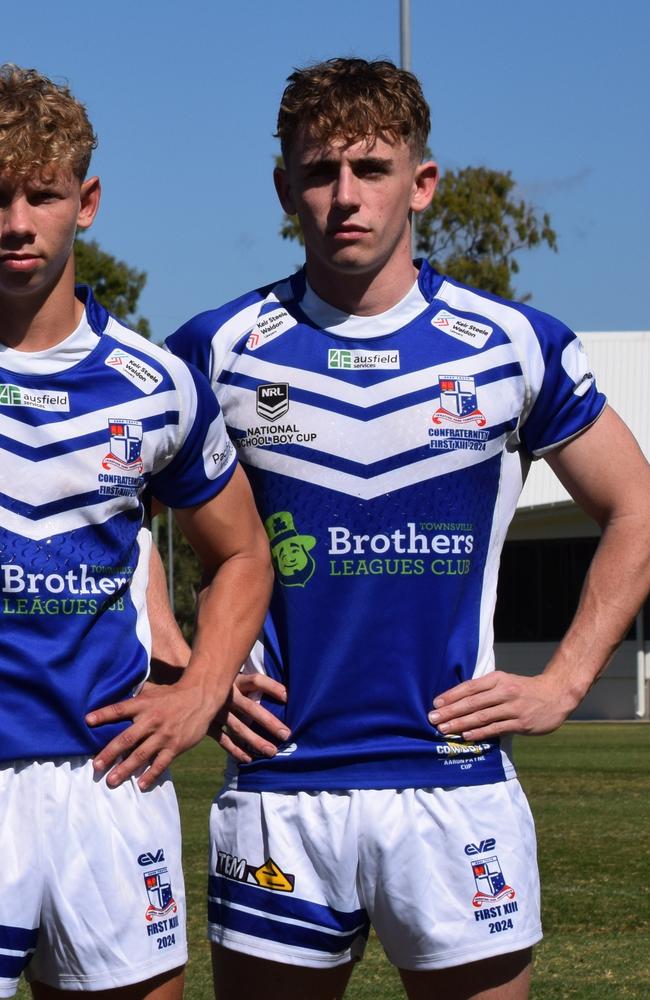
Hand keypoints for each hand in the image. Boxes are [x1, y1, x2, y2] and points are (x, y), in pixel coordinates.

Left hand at [86, 679, 218, 790]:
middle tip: (96, 766)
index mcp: (144, 705)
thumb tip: (113, 709)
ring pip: (141, 754)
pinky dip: (151, 774)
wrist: (200, 697)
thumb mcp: (152, 693)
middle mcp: (152, 720)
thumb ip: (135, 702)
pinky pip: (161, 763)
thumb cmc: (172, 695)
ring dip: (125, 768)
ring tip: (111, 780)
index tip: (87, 721)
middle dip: (110, 753)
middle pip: (127, 738)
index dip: (104, 714)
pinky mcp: (176, 746)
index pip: (120, 709)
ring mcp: (164, 735)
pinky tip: (141, 784)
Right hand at [211, 674, 289, 763]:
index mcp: (234, 680)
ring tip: (271, 752)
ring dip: (255, 741)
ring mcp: (216, 711)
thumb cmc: (214, 680)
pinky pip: (224, 740)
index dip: (272, 687)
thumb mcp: (228, 675)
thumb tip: (275, 683)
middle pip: (252, 708)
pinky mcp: (207, 724)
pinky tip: (248, 759)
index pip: (257, 681)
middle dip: (270, 722)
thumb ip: (246, 680)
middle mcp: (227, 695)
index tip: (287, 697)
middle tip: (286, 734)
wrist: (184, 688)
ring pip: (239, 728)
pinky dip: (236, 750)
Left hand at [428, 671, 574, 740]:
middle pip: (472, 702)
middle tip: (433, 718)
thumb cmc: (524, 689)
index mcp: (497, 679)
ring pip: (481, 716)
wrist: (556, 695)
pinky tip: (466, 736)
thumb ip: (485, 689)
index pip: (470, 687)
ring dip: (460, 724)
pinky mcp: (520, 723)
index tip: (436, 703)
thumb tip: (458, 699)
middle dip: (450, 711)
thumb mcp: (505, 681)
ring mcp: (512, 708)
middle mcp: (504, 692)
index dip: (452, 695)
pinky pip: (496, 729)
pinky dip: (479, 733)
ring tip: (444, 729)